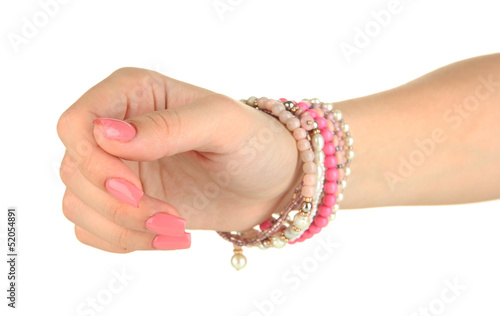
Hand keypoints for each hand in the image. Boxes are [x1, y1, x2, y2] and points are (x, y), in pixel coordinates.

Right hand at [57, 68, 300, 252]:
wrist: (268, 183)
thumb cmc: (254, 143)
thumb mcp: (223, 124)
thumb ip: (168, 126)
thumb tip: (105, 135)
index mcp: (133, 93)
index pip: (77, 123)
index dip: (95, 163)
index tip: (136, 189)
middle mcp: (116, 129)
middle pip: (75, 171)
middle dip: (119, 206)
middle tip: (171, 218)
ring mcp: (116, 167)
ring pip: (78, 204)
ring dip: (123, 228)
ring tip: (176, 229)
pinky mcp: (122, 201)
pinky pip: (91, 228)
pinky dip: (122, 241)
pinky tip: (167, 237)